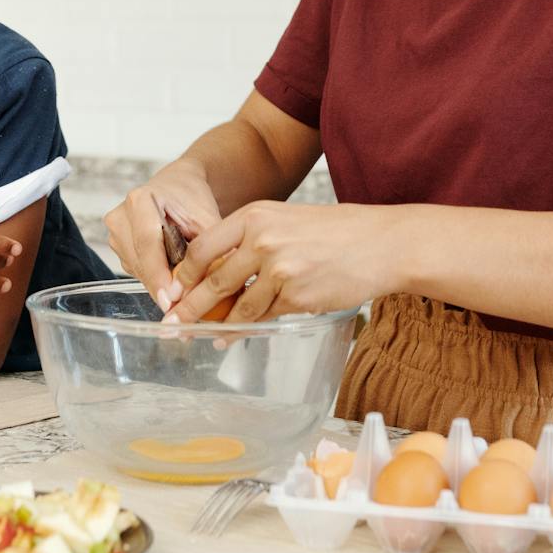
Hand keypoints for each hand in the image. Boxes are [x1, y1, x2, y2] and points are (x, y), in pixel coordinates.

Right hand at [104, 157, 222, 312]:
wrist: (176, 185)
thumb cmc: (191, 198)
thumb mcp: (206, 216)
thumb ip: (211, 245)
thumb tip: (222, 275)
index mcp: (140, 200)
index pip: (147, 243)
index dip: (158, 274)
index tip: (170, 300)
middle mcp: (120, 215)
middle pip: (140, 261)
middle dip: (161, 286)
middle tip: (183, 307)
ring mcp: (115, 231)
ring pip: (136, 269)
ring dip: (158, 282)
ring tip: (183, 286)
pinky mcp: (118, 245)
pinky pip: (135, 269)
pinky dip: (153, 277)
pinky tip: (170, 274)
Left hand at [166, 201, 403, 323]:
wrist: (380, 243)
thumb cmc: (333, 231)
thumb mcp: (284, 220)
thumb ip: (250, 241)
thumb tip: (215, 273)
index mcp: (254, 216)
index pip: (203, 248)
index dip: (183, 275)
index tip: (172, 291)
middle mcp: (263, 241)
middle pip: (213, 281)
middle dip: (190, 308)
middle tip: (172, 325)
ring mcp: (280, 270)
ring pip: (239, 306)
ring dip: (219, 325)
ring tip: (204, 335)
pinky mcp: (298, 297)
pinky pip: (265, 317)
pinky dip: (249, 329)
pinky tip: (235, 336)